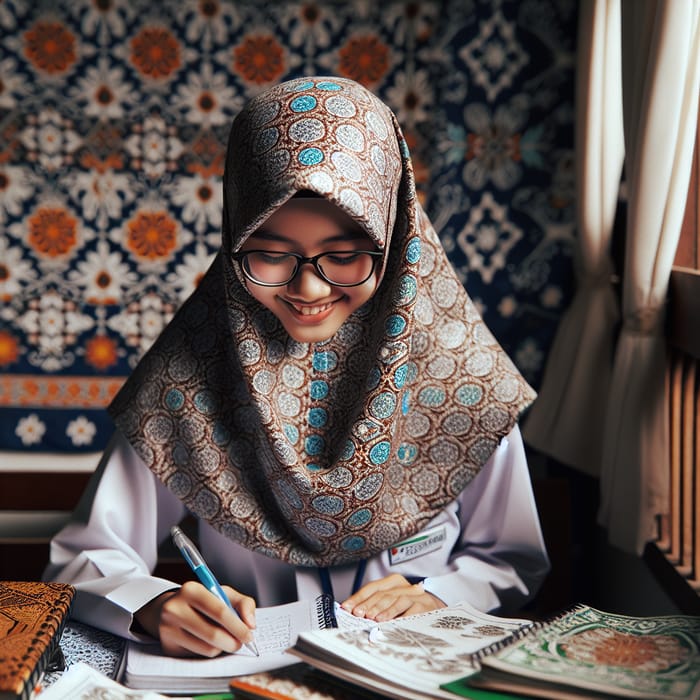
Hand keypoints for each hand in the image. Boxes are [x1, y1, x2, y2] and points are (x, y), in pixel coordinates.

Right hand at [134, 581, 256, 656]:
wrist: (170, 610)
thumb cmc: (203, 601)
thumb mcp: (223, 593)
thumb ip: (243, 603)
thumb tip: (251, 624)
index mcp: (191, 590)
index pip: (220, 611)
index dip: (238, 626)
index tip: (249, 635)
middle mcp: (175, 608)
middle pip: (213, 634)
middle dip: (233, 642)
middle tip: (241, 642)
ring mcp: (168, 629)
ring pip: (207, 649)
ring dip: (222, 648)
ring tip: (225, 640)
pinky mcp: (167, 646)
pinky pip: (197, 656)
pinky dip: (209, 652)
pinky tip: (209, 642)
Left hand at [340, 573, 444, 621]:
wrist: (437, 613)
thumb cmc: (410, 610)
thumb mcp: (392, 605)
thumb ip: (375, 606)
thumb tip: (353, 614)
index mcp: (393, 582)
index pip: (372, 587)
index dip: (359, 597)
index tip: (347, 607)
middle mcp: (404, 586)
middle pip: (383, 593)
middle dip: (369, 604)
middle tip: (359, 614)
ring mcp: (415, 595)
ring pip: (396, 599)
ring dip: (384, 610)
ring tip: (374, 619)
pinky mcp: (424, 605)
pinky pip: (411, 610)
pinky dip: (400, 616)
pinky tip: (392, 623)